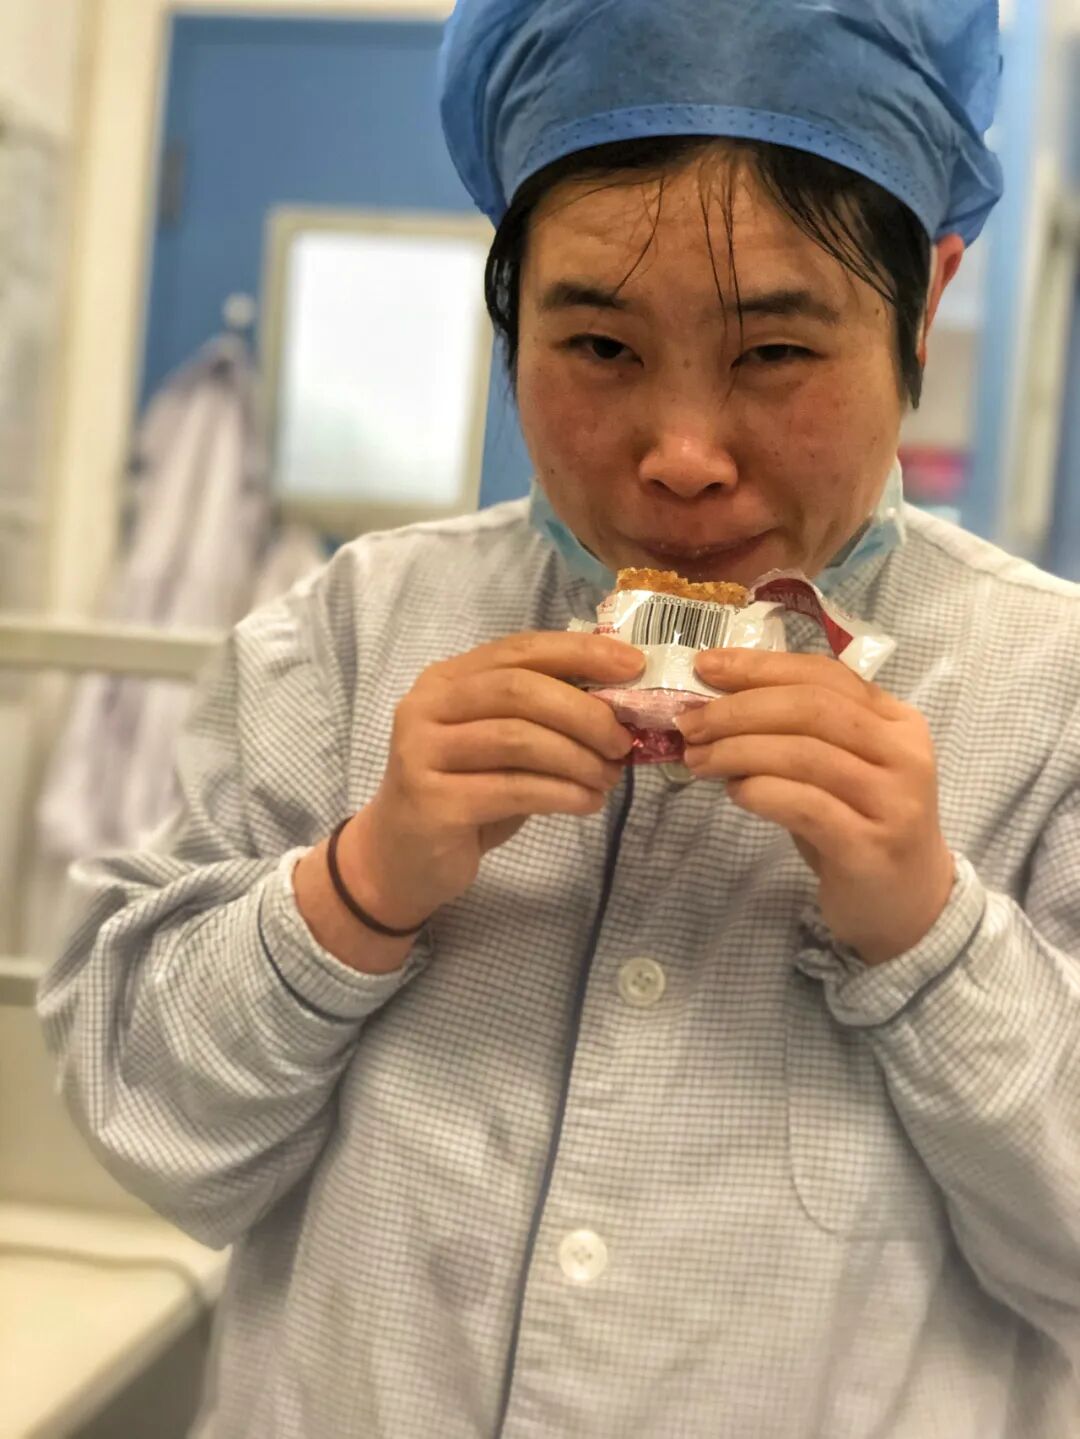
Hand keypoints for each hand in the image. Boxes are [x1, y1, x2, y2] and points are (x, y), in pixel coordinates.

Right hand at [345, 632, 642, 926]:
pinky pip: (512, 789)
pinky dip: (561, 793)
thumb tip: (620, 707)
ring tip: (609, 778)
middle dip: (583, 712)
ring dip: (578, 758)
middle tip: (622, 742)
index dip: (580, 652)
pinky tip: (586, 802)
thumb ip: (541, 717)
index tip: (632, 664)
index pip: (519, 650)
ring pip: (517, 739)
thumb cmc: (464, 793)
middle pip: (518, 690)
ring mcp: (423, 752)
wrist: (402, 858)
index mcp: (447, 679)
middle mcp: (426, 706)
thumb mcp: (500, 745)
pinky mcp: (431, 800)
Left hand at [677, 650, 955, 966]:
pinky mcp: (871, 847)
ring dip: (739, 751)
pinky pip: (806, 805)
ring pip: (805, 754)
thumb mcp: (836, 766)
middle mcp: (904, 754)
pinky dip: (761, 791)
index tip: (706, 667)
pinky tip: (734, 792)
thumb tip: (714, 703)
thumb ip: (794, 731)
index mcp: (896, 720)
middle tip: (690, 724)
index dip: (760, 667)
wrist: (906, 902)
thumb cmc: (858, 823)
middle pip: (812, 708)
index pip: (823, 675)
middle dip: (740, 710)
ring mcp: (893, 801)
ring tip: (698, 760)